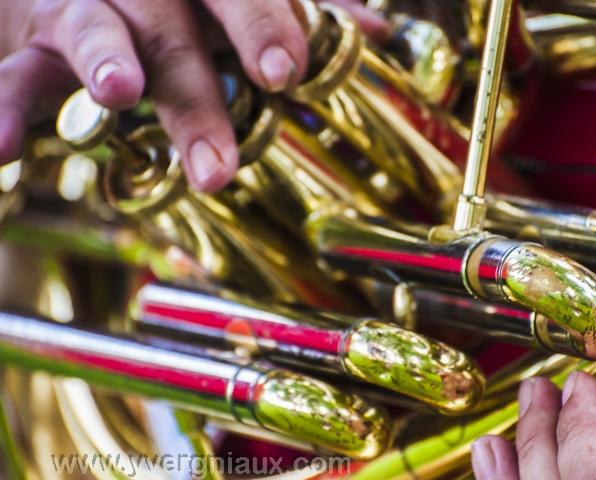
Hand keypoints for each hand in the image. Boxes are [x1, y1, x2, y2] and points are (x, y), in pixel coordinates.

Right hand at [0, 0, 388, 190]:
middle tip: (219, 165)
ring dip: (102, 59)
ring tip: (117, 94)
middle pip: (172, 33)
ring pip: (89, 28)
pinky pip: (12, 73)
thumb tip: (376, 31)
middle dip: (197, 96)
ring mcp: (79, 5)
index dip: (263, 23)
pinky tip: (2, 152)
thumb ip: (305, 4)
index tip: (287, 71)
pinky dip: (1, 108)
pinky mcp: (27, 40)